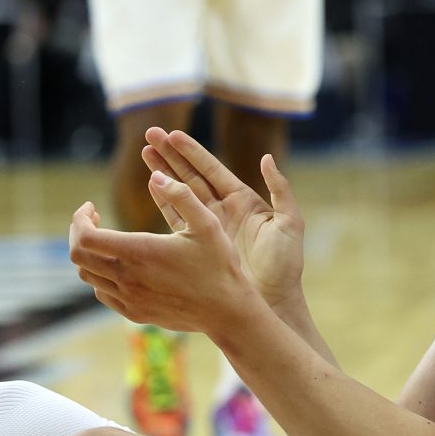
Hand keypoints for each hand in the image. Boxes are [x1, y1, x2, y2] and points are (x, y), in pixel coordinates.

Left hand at [67, 177, 258, 333]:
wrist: (226, 311)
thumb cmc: (219, 265)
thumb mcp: (207, 223)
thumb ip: (181, 195)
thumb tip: (156, 175)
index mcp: (140, 253)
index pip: (85, 238)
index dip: (79, 219)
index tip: (91, 208)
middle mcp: (128, 279)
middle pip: (78, 256)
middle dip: (79, 232)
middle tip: (95, 220)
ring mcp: (129, 299)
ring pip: (88, 276)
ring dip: (90, 254)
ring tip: (107, 240)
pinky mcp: (134, 313)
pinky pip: (103, 293)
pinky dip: (101, 276)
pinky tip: (119, 265)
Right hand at [141, 128, 306, 311]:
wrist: (273, 302)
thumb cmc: (285, 265)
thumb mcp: (290, 224)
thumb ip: (280, 190)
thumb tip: (266, 158)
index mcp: (243, 200)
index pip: (212, 169)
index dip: (192, 152)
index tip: (173, 135)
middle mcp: (223, 209)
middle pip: (191, 175)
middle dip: (170, 155)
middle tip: (150, 134)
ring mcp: (208, 227)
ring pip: (180, 193)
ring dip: (162, 173)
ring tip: (145, 152)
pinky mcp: (198, 245)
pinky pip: (176, 219)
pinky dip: (163, 202)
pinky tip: (151, 185)